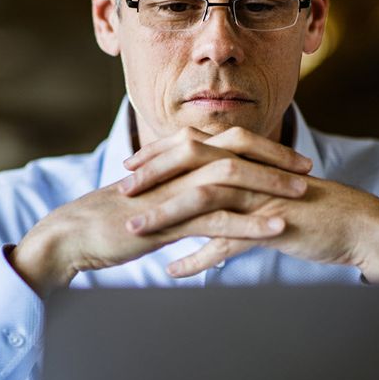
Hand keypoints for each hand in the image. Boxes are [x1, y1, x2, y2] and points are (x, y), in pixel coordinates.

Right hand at [9, 126, 310, 295]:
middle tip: (308, 169)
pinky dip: (249, 222)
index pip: (223, 143)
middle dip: (274, 159)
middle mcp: (174, 168)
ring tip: (304, 196)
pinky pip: (215, 219)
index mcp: (171, 161)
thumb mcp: (148, 204)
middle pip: (234, 151)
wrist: (71, 236)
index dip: (259, 148)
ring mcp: (170, 192)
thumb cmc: (106, 222)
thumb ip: (174, 197)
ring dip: (270, 186)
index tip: (289, 159)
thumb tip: (197, 205)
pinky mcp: (166, 221)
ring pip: (230, 180)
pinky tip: (275, 229)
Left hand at [123, 129, 378, 282]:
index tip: (129, 166)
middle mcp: (251, 170)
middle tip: (122, 191)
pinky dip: (200, 258)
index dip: (159, 154)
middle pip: (193, 163)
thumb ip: (235, 189)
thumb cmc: (309, 209)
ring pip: (205, 199)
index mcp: (248, 158)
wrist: (357, 225)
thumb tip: (201, 197)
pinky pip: (230, 240)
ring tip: (136, 230)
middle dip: (153, 175)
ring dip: (166, 215)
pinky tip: (175, 272)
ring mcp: (262, 196)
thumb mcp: (266, 192)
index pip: (194, 146)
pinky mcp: (274, 225)